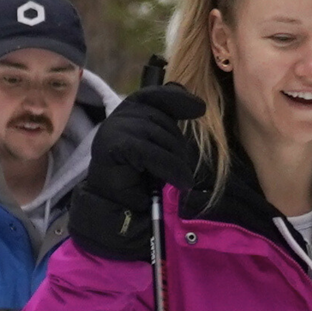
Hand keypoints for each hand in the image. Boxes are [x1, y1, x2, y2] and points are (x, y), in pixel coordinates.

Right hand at [66, 84, 205, 261]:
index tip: (199, 109)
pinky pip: (149, 151)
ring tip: (180, 180)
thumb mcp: (160, 151)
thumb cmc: (139, 184)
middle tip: (182, 168)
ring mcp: (111, 132)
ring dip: (174, 159)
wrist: (115, 214)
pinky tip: (180, 182)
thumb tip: (196, 105)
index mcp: (128, 116)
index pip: (153, 96)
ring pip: (155, 133)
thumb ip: (168, 129)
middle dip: (176, 142)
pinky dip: (169, 167)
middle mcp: (117, 119)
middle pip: (157, 117)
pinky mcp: (111, 147)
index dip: (176, 99)